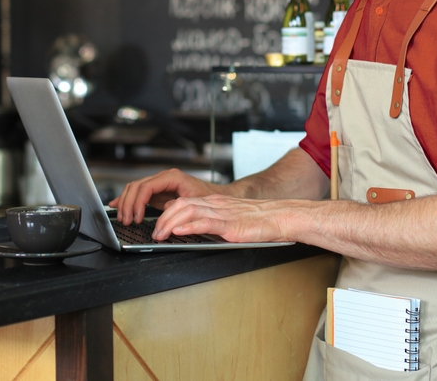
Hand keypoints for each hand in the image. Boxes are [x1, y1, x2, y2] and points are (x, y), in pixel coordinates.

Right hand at [108, 168, 224, 225]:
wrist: (217, 196)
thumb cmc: (208, 198)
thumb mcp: (194, 204)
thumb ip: (177, 209)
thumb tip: (162, 218)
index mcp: (172, 177)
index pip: (147, 186)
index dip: (138, 202)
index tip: (137, 217)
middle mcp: (163, 178)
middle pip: (136, 186)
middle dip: (128, 204)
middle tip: (127, 221)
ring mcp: (159, 183)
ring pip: (134, 188)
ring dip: (126, 203)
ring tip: (124, 219)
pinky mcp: (157, 191)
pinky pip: (138, 193)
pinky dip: (127, 200)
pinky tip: (117, 205)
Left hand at [152, 194, 300, 242]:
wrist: (282, 217)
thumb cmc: (262, 221)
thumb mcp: (233, 218)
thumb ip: (216, 222)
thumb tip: (199, 231)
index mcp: (217, 203)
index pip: (184, 202)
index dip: (167, 212)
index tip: (158, 225)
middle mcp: (217, 205)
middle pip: (181, 205)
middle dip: (163, 219)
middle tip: (154, 233)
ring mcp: (223, 214)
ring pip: (189, 211)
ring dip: (170, 223)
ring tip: (161, 235)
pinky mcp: (231, 225)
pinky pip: (206, 222)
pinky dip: (190, 226)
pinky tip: (180, 231)